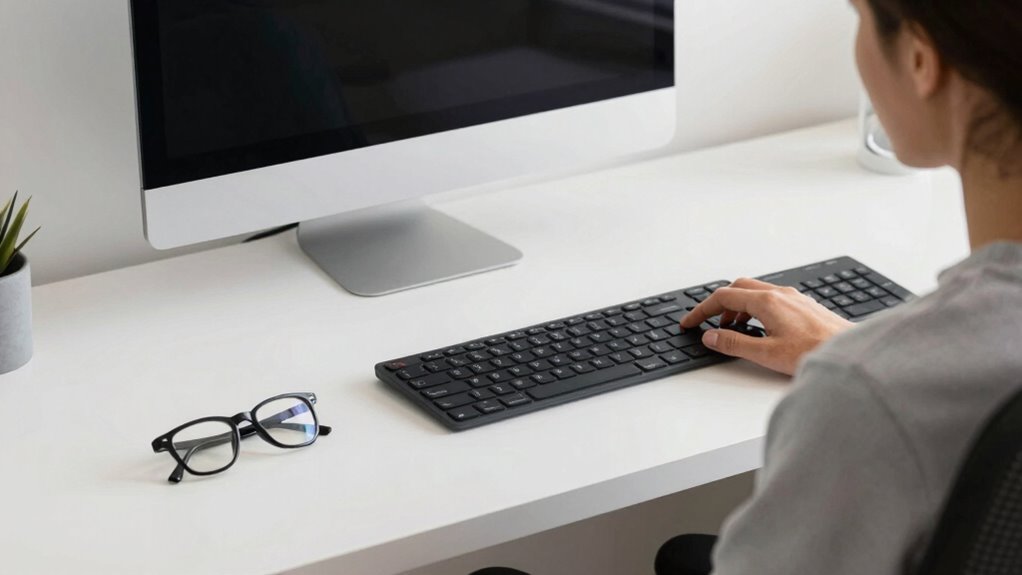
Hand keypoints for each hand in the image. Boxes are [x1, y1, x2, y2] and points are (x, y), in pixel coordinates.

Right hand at [680, 278, 853, 375]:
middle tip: (709, 323)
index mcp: (767, 302)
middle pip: (738, 287)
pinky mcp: (804, 306)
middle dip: (719, 304)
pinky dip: (756, 308)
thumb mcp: (766, 354)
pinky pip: (772, 298)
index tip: (690, 322)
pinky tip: (760, 327)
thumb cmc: (816, 352)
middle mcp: (780, 294)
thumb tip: (711, 337)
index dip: (701, 310)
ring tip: (733, 329)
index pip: (723, 297)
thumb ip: (734, 344)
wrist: (850, 354)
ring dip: (738, 306)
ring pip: (756, 291)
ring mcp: (794, 298)